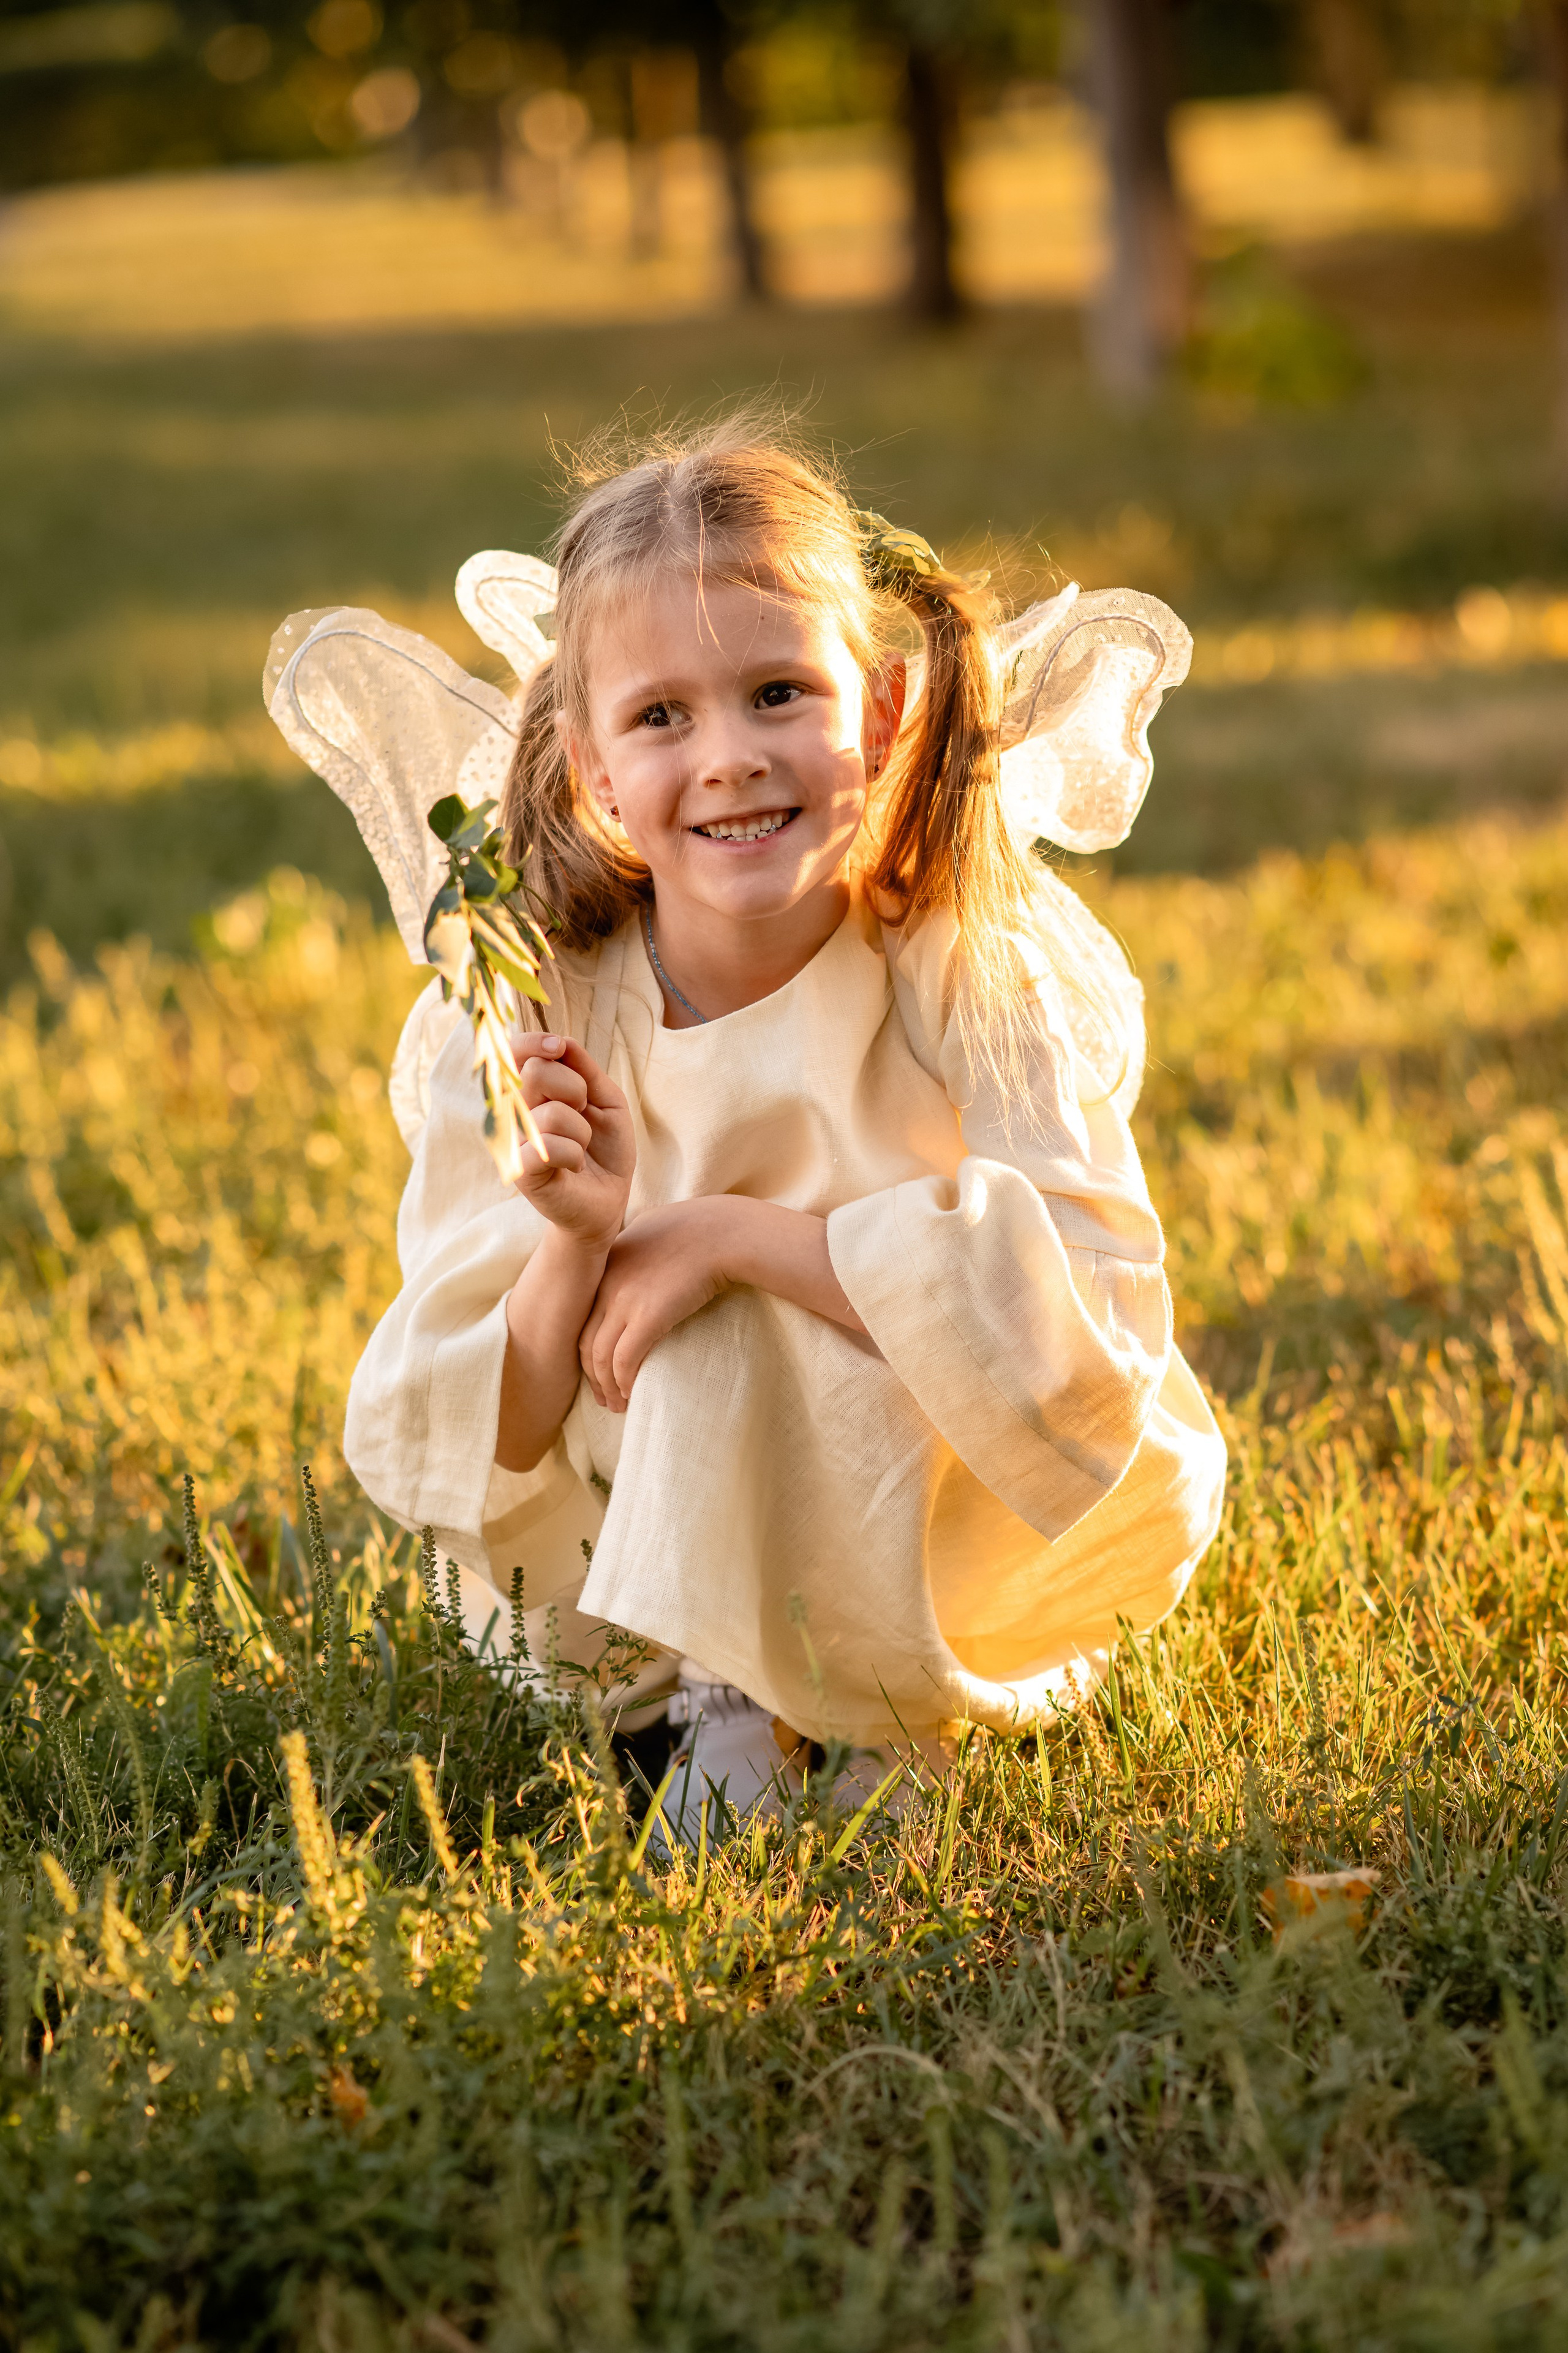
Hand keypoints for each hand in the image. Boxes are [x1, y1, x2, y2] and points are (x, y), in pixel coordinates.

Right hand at [513, 1034, 633, 1253]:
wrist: (607, 1198)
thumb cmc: (605, 1148)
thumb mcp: (607, 1101)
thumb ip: (585, 1070)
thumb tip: (561, 1040)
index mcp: (531, 1090)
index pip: (513, 1052)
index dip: (533, 1041)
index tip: (558, 1047)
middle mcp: (514, 1111)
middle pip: (534, 1071)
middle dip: (575, 1087)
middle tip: (583, 1111)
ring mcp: (514, 1141)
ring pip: (550, 1113)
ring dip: (581, 1130)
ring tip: (581, 1147)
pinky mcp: (520, 1170)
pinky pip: (548, 1147)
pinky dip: (574, 1155)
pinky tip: (574, 1166)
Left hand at [578, 1200, 729, 1413]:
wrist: (723, 1233)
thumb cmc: (700, 1230)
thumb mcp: (653, 1230)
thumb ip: (637, 1250)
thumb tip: (643, 1264)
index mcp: (606, 1265)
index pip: (584, 1318)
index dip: (588, 1350)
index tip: (599, 1371)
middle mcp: (607, 1284)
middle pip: (585, 1343)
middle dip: (593, 1377)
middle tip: (604, 1398)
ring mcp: (624, 1300)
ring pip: (600, 1357)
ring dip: (608, 1387)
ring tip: (618, 1405)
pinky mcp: (647, 1316)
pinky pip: (624, 1359)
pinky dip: (623, 1381)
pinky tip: (631, 1394)